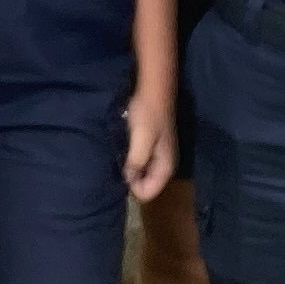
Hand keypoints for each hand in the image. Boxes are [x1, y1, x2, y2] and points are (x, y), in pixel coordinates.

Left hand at [122, 85, 178, 200]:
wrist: (154, 90)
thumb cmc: (148, 115)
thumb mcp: (141, 140)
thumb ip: (136, 162)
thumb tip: (127, 180)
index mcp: (166, 167)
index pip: (148, 193)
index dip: (132, 186)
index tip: (121, 170)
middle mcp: (165, 165)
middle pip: (146, 185)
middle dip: (131, 179)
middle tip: (118, 162)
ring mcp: (159, 156)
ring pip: (143, 174)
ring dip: (131, 169)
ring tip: (119, 155)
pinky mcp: (153, 146)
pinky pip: (141, 162)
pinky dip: (132, 160)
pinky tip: (123, 149)